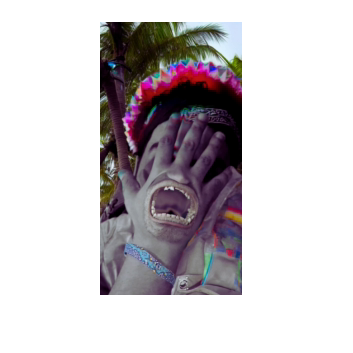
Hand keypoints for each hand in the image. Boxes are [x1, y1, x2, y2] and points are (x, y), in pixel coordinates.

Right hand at [118, 112, 230, 254]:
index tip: (178, 118)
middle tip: (203, 116)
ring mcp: (193, 183)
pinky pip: (217, 183)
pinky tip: (231, 168)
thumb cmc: (145, 217)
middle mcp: (179, 172)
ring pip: (206, 159)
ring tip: (220, 135)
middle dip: (196, 128)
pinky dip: (225, 175)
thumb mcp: (133, 199)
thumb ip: (129, 183)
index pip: (167, 144)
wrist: (161, 236)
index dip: (172, 129)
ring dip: (213, 145)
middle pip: (189, 145)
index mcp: (161, 170)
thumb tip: (121, 172)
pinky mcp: (205, 196)